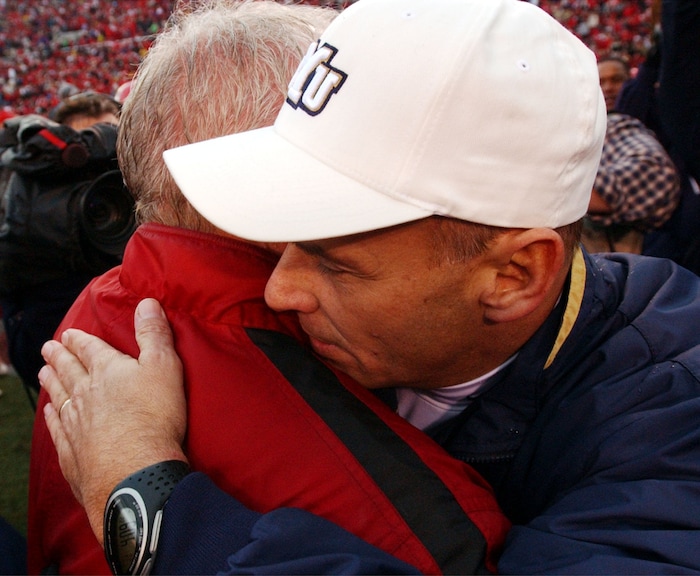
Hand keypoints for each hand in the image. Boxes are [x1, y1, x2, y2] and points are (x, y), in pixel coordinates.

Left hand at [39, 298, 187, 543]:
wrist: (135, 470)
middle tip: (48, 348)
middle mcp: (85, 393)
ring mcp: (75, 424)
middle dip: (59, 357)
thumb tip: (146, 302)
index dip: (80, 340)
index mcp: (107, 371)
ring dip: (51, 382)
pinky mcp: (72, 452)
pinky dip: (51, 418)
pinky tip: (48, 414)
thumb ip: (154, 334)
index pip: (90, 349)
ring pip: (58, 397)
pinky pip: (56, 428)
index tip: (69, 334)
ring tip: (43, 372)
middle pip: (68, 371)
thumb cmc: (156, 415)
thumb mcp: (164, 367)